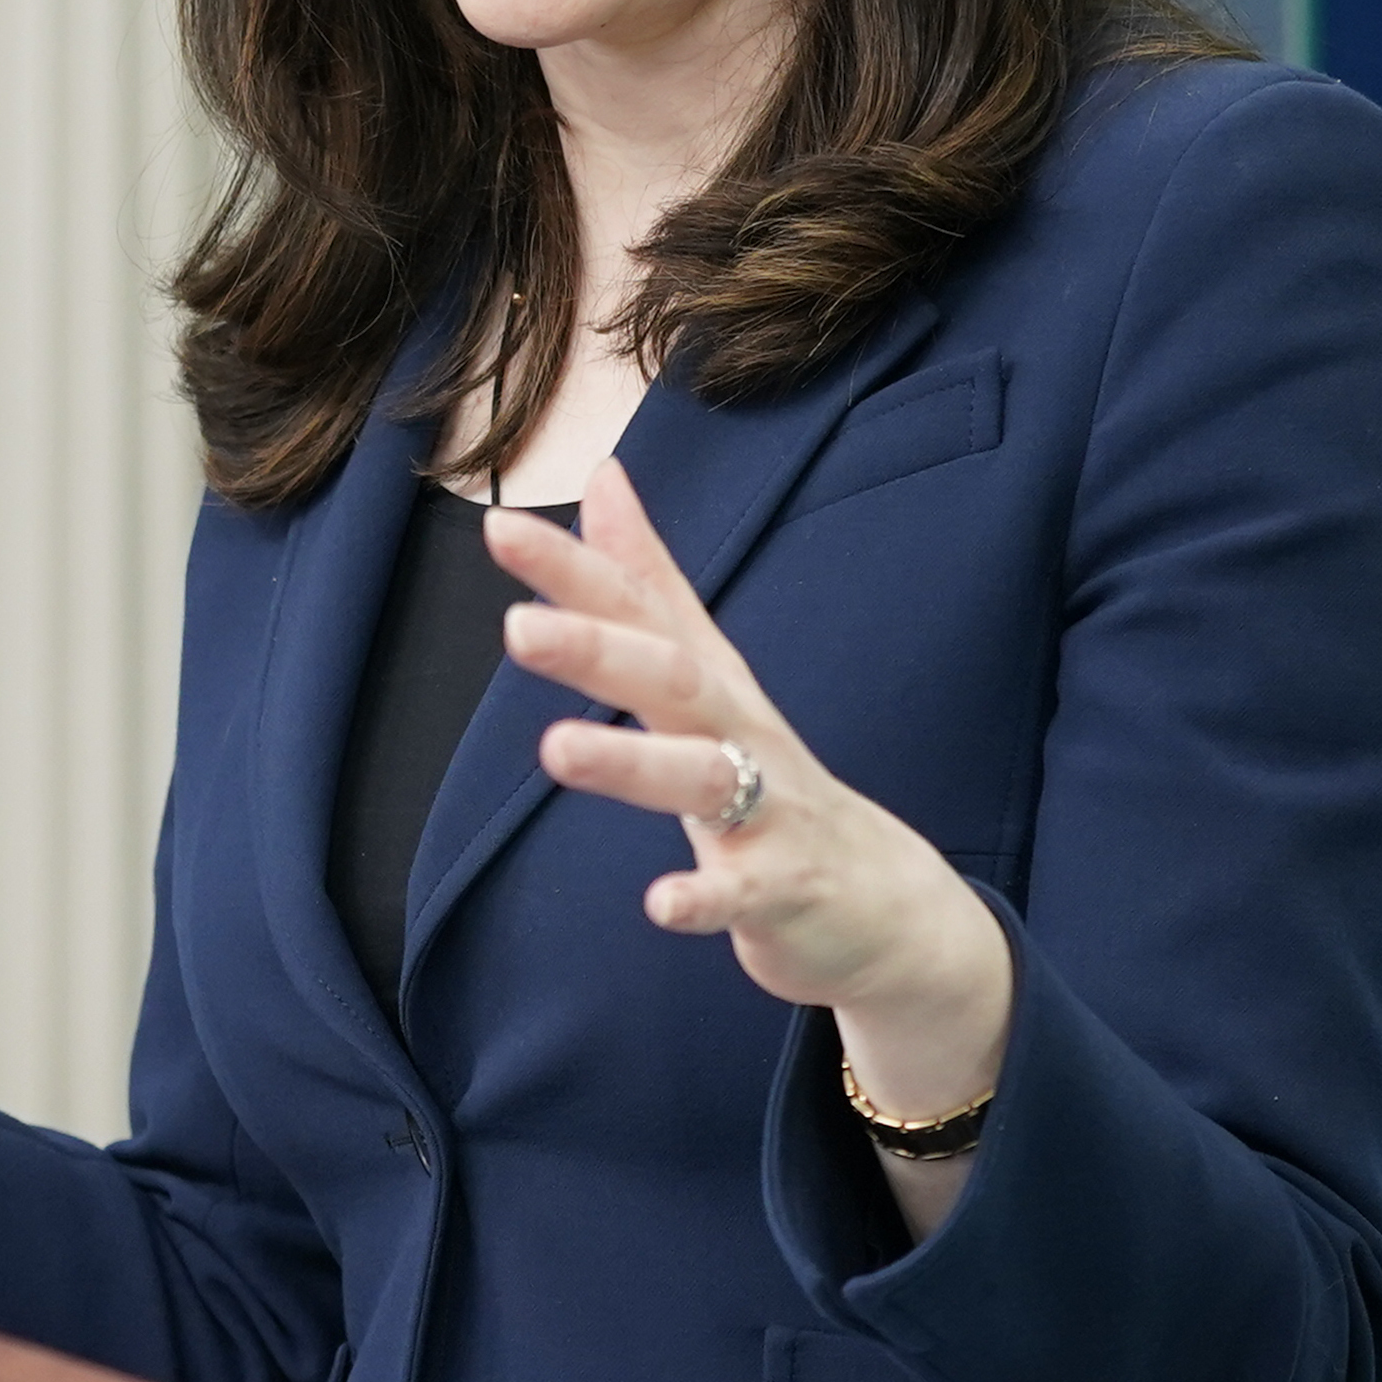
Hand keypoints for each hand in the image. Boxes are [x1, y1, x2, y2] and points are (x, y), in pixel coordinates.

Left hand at [494, 457, 1015, 1144]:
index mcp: (707, 683)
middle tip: (517, 627)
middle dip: (597, 650)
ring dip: (631, 763)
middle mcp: (739, 732)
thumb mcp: (707, 673)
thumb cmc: (770, 776)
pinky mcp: (785, 888)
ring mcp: (768, 810)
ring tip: (556, 750)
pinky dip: (705, 897)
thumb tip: (602, 478)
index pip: (637, 611)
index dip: (573, 570)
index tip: (500, 526)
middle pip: (671, 679)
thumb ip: (649, 580)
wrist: (880, 898)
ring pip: (703, 778)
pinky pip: (744, 894)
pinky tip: (661, 903)